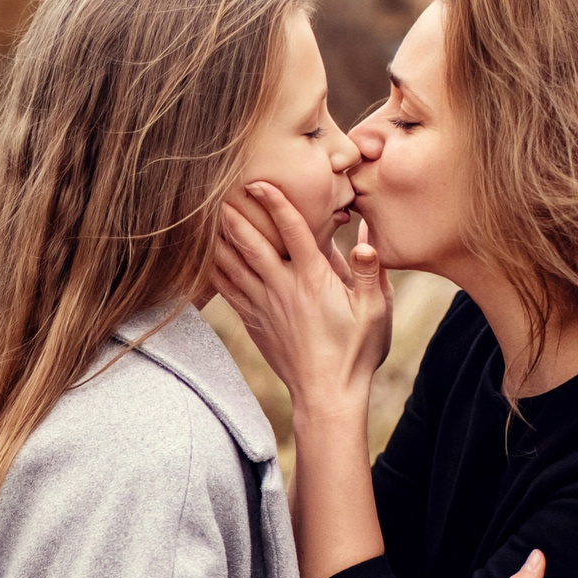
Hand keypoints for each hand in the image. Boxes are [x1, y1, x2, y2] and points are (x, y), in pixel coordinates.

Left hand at [211, 183, 390, 418]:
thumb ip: (369, 271)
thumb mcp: (375, 310)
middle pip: (252, 243)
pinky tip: (202, 257)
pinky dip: (214, 271)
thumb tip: (367, 237)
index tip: (259, 182)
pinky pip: (228, 291)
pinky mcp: (255, 322)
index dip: (276, 202)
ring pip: (234, 265)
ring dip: (218, 238)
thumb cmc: (356, 352)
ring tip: (203, 216)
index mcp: (314, 280)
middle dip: (235, 215)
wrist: (326, 395)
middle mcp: (284, 288)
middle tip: (218, 190)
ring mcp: (265, 306)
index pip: (293, 230)